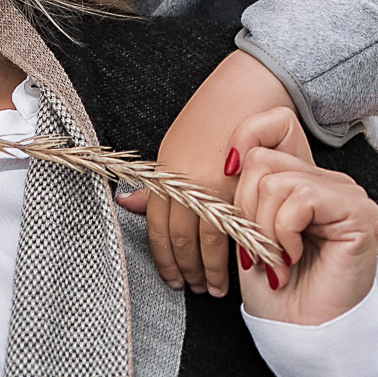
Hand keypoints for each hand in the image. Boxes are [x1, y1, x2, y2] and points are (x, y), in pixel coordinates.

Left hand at [141, 50, 294, 296]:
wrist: (248, 87)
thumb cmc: (212, 116)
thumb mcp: (175, 146)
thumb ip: (157, 182)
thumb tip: (129, 205)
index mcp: (164, 170)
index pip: (156, 226)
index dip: (163, 257)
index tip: (171, 276)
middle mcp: (184, 178)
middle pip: (179, 237)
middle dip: (185, 269)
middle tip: (193, 289)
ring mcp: (213, 182)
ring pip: (206, 240)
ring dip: (210, 269)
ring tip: (215, 288)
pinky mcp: (241, 183)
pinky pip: (233, 229)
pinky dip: (233, 253)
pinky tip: (238, 268)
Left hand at [230, 106, 377, 325]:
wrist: (300, 332)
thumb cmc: (273, 287)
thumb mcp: (241, 229)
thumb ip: (229, 192)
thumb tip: (167, 181)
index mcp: (304, 177)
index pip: (270, 126)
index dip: (241, 148)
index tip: (229, 195)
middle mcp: (330, 180)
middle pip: (262, 159)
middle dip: (245, 211)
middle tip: (259, 249)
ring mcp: (349, 195)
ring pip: (277, 181)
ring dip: (263, 230)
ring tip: (277, 260)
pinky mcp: (360, 214)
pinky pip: (300, 199)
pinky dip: (283, 234)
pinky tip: (293, 260)